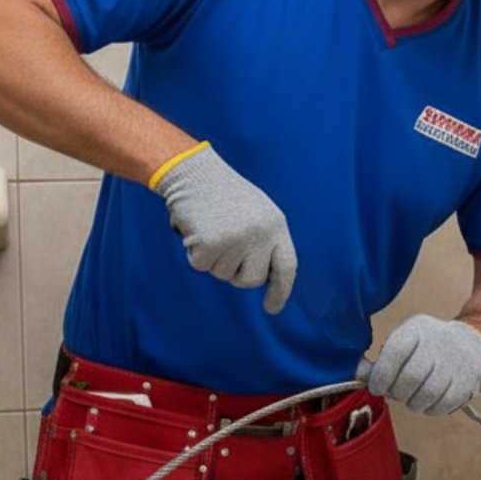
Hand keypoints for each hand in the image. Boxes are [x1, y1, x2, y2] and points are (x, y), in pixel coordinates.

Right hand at [151, 143, 297, 312]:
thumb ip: (264, 241)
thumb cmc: (223, 193)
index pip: (287, 267)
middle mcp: (260, 233)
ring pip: (223, 274)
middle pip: (251, 280)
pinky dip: (195, 253)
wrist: (193, 172)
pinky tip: (196, 229)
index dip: (281, 291)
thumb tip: (265, 277)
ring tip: (210, 228)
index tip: (272, 308)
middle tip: (224, 246)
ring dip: (212, 258)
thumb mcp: (255, 213)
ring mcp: (236, 238)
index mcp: (276, 224)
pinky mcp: (211, 242)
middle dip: (235, 272)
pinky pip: (201, 266)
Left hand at [359, 314, 480, 415]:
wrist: (469, 343)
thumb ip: (381, 359)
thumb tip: (358, 376)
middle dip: (397, 392)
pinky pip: (442, 405)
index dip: (381, 375)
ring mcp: (456, 362)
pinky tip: (428, 401)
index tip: (376, 387)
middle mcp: (438, 342)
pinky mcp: (468, 381)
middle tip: (396, 393)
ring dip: (413, 403)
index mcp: (417, 329)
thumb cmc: (426, 346)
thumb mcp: (404, 340)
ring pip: (427, 395)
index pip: (395, 352)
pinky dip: (430, 409)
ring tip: (412, 397)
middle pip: (410, 378)